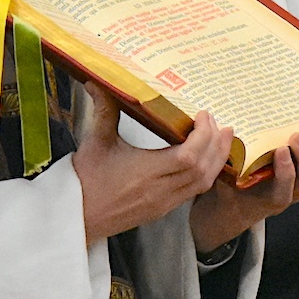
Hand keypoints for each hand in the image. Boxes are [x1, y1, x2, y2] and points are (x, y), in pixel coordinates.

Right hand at [74, 89, 230, 242]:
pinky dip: (206, 175)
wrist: (76, 217)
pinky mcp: (161, 211)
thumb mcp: (96, 142)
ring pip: (202, 184)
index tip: (203, 115)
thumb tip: (97, 81)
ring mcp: (163, 204)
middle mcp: (159, 190)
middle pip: (203, 170)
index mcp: (145, 172)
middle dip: (217, 145)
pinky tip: (207, 162)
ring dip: (217, 161)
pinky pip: (193, 193)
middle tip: (221, 124)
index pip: (188, 157)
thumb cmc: (85, 181)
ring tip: (223, 140)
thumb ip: (104, 109)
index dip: (203, 135)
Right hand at [188, 132, 298, 251]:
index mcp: (265, 199)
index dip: (285, 173)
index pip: (282, 192)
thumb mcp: (221, 176)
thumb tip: (224, 132)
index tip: (279, 150)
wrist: (237, 203)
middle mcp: (286, 196)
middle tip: (297, 136)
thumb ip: (224, 160)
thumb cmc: (229, 185)